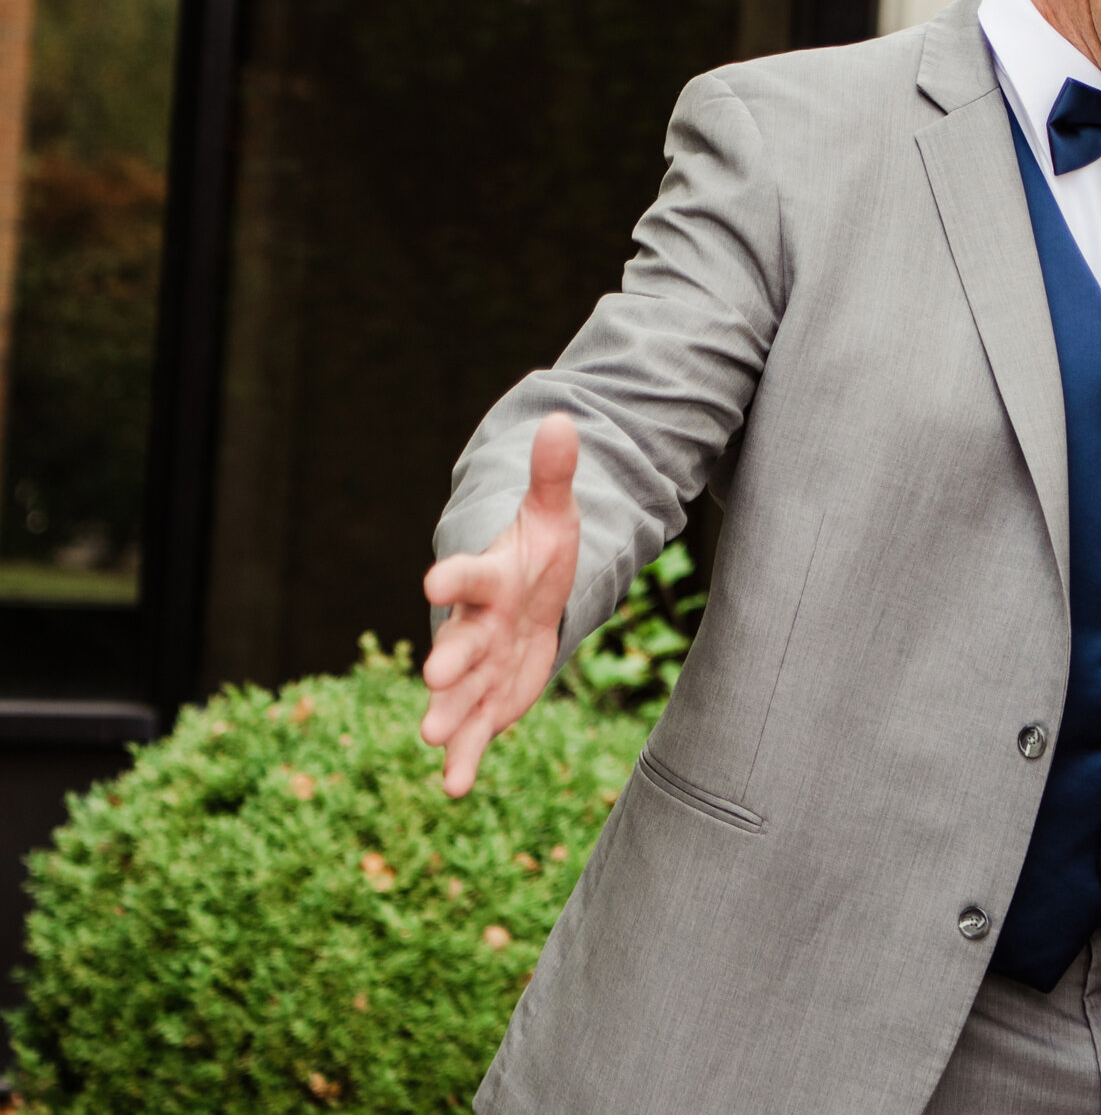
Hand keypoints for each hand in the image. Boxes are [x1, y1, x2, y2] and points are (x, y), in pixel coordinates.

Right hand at [420, 412, 580, 796]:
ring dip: (449, 715)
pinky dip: (465, 758)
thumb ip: (553, 474)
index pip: (467, 574)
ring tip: (433, 739)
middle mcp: (475, 624)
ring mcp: (479, 664)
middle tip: (434, 677)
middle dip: (447, 659)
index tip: (434, 582)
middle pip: (459, 640)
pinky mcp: (489, 697)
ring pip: (461, 692)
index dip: (452, 578)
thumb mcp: (553, 513)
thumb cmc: (538, 551)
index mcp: (488, 578)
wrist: (529, 593)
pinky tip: (454, 788)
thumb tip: (562, 418)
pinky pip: (475, 731)